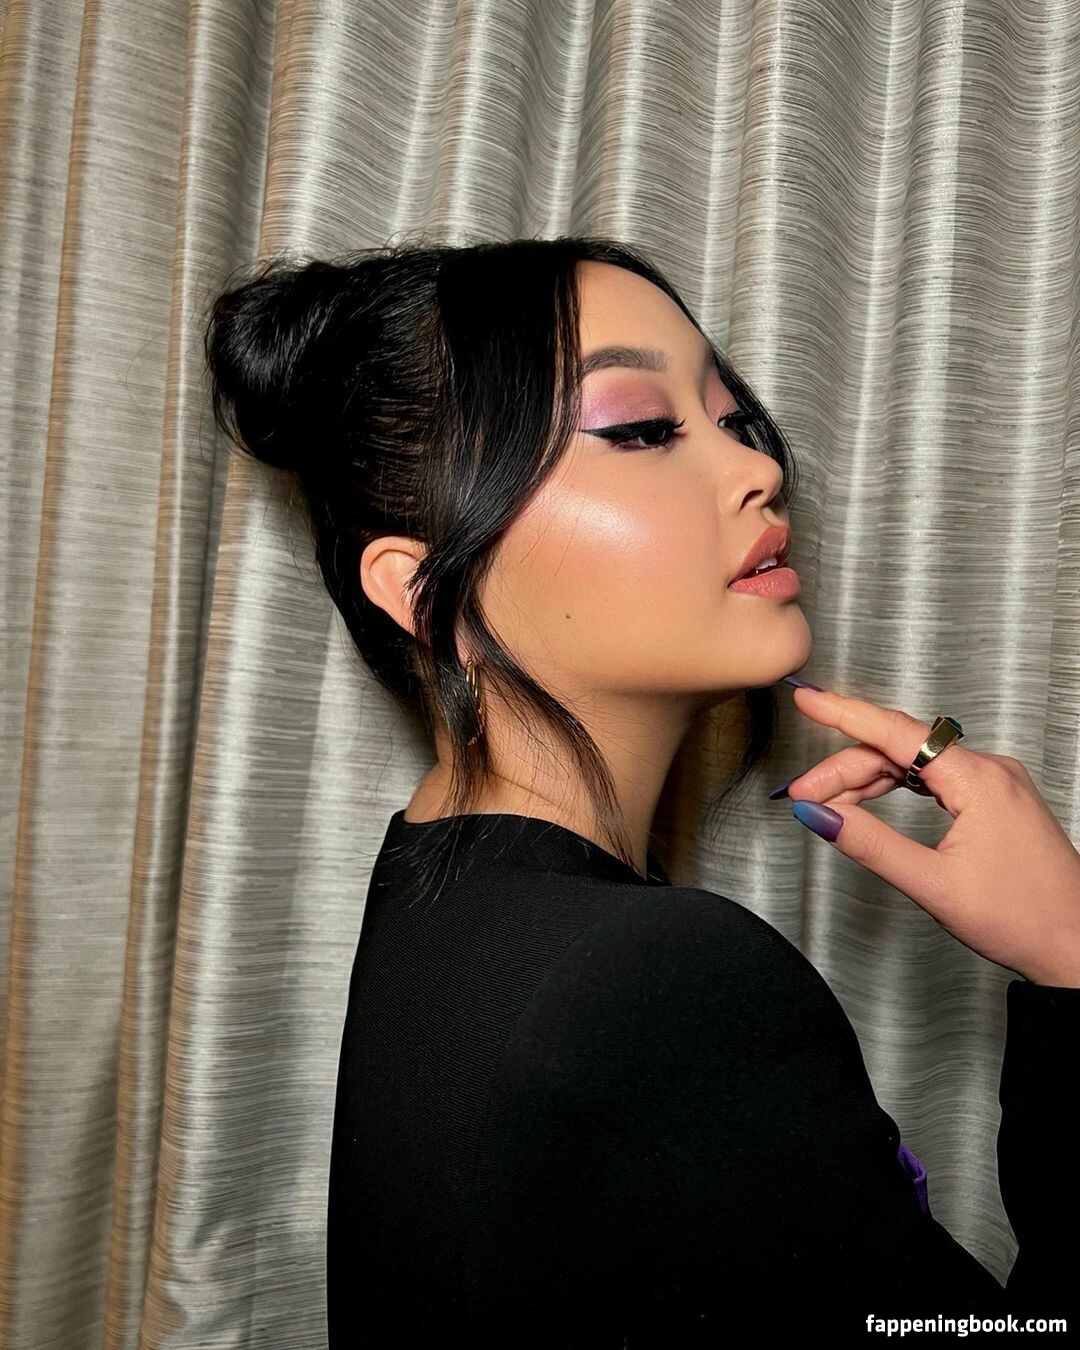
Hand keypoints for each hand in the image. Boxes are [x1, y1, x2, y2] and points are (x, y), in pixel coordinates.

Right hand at [782, 686, 1079, 987]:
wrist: (1076, 945)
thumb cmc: (1023, 919)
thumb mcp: (933, 884)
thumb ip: (870, 845)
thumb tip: (820, 815)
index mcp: (979, 781)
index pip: (897, 733)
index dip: (845, 713)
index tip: (809, 698)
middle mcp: (990, 771)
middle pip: (898, 750)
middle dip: (844, 769)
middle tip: (802, 794)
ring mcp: (994, 783)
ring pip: (914, 763)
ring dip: (866, 780)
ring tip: (826, 805)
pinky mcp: (994, 799)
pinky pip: (934, 777)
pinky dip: (895, 787)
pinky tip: (868, 803)